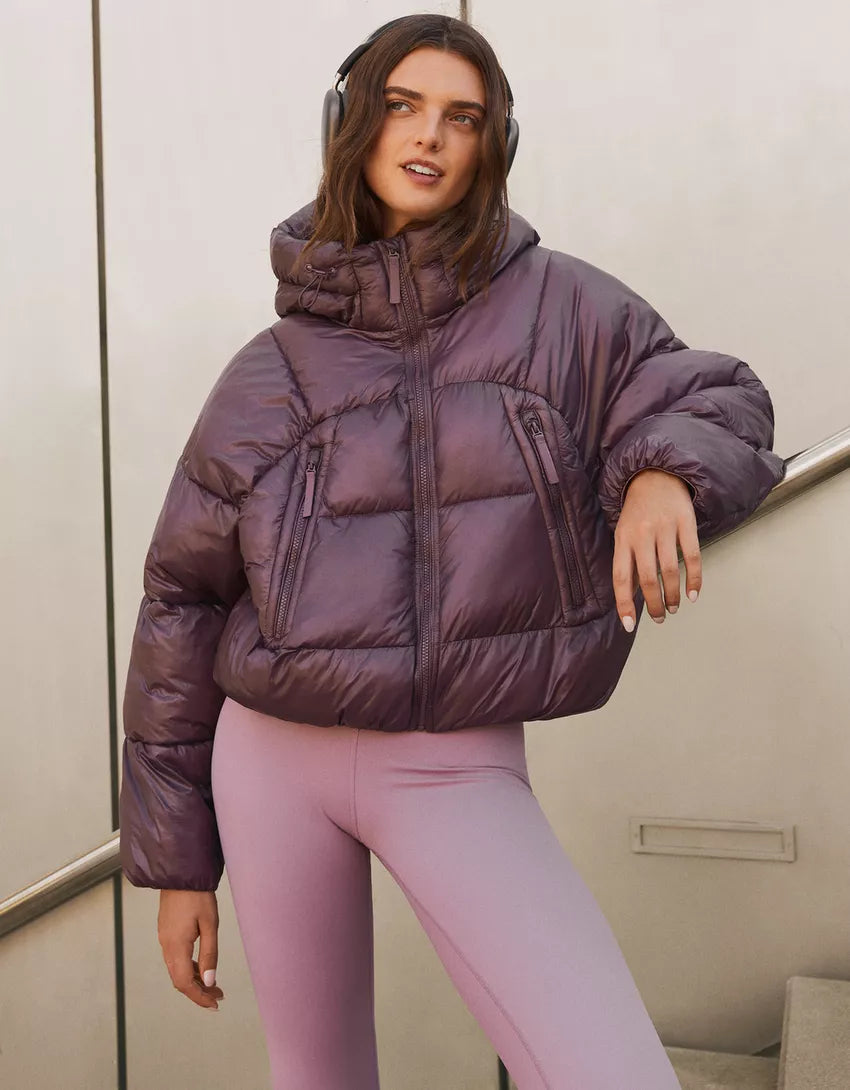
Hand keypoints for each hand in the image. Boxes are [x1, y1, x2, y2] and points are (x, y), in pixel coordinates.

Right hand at [158, 889, 224, 1009]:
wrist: (181, 874)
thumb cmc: (198, 896)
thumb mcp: (210, 924)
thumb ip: (210, 954)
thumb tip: (210, 981)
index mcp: (176, 946)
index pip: (184, 983)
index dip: (199, 997)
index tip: (215, 1004)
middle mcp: (166, 946)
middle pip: (179, 980)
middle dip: (198, 992)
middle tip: (219, 996)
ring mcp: (165, 939)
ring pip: (177, 970)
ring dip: (194, 981)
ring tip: (214, 985)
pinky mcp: (166, 933)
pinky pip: (175, 959)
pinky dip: (188, 968)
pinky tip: (202, 967)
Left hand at [613, 468, 701, 630]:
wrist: (656, 475)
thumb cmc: (637, 510)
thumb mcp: (624, 533)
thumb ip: (629, 562)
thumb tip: (631, 597)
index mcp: (623, 539)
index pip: (621, 577)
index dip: (624, 603)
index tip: (628, 625)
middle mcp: (642, 534)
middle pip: (649, 578)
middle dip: (654, 604)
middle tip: (660, 618)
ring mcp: (665, 528)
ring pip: (670, 571)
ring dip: (673, 595)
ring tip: (675, 608)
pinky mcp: (685, 523)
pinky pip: (692, 557)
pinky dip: (694, 579)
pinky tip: (693, 594)